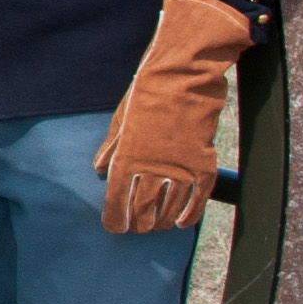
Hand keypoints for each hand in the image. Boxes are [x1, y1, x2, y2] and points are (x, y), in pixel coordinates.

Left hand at [94, 0, 254, 233]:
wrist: (183, 75)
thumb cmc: (147, 93)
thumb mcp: (120, 119)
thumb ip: (110, 149)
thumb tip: (99, 171)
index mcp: (127, 158)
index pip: (117, 201)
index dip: (115, 219)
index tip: (115, 228)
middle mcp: (152, 169)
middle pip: (142, 210)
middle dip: (137, 223)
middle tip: (136, 228)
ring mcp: (180, 169)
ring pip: (169, 209)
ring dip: (161, 222)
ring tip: (156, 226)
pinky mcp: (203, 166)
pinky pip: (197, 201)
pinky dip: (188, 216)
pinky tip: (180, 223)